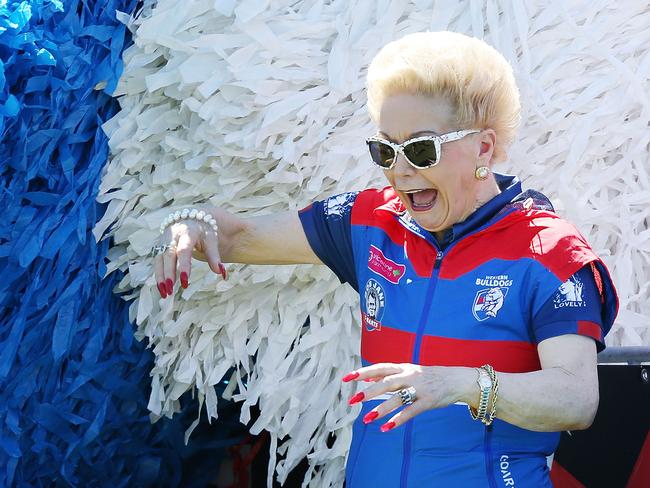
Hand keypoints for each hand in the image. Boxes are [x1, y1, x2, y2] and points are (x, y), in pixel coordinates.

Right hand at [153, 209, 226, 297]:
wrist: (192, 217)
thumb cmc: (204, 229)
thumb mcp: (212, 239)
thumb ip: (215, 256)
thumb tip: (222, 274)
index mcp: (188, 231)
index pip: (184, 250)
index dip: (184, 265)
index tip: (185, 281)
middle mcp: (173, 235)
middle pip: (168, 255)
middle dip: (168, 273)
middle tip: (170, 290)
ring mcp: (164, 240)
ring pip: (159, 259)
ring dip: (160, 276)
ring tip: (165, 293)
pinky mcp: (159, 245)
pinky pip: (157, 261)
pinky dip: (159, 274)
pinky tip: (163, 287)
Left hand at [342, 363, 465, 431]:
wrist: (457, 379)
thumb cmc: (429, 376)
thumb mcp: (409, 370)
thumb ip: (389, 374)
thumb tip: (366, 377)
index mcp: (403, 368)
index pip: (380, 368)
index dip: (363, 372)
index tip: (347, 378)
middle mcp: (409, 376)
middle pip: (386, 383)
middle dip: (369, 392)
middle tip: (353, 401)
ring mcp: (419, 388)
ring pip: (397, 398)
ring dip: (381, 409)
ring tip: (367, 419)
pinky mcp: (428, 401)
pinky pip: (411, 411)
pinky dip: (398, 420)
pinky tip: (386, 428)